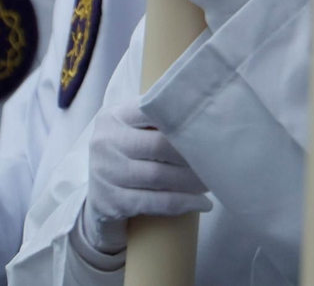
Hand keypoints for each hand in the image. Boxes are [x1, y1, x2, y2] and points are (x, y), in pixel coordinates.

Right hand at [80, 102, 210, 255]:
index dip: (182, 118)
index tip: (209, 125)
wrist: (97, 197)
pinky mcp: (111, 202)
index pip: (151, 109)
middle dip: (192, 154)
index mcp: (114, 116)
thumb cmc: (125, 153)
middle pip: (159, 145)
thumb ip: (157, 116)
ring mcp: (106, 173)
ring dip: (191, 180)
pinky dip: (182, 203)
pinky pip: (154, 202)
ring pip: (159, 176)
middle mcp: (106, 141)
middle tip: (216, 158)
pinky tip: (202, 204)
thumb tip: (206, 109)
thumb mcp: (131, 129)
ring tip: (213, 180)